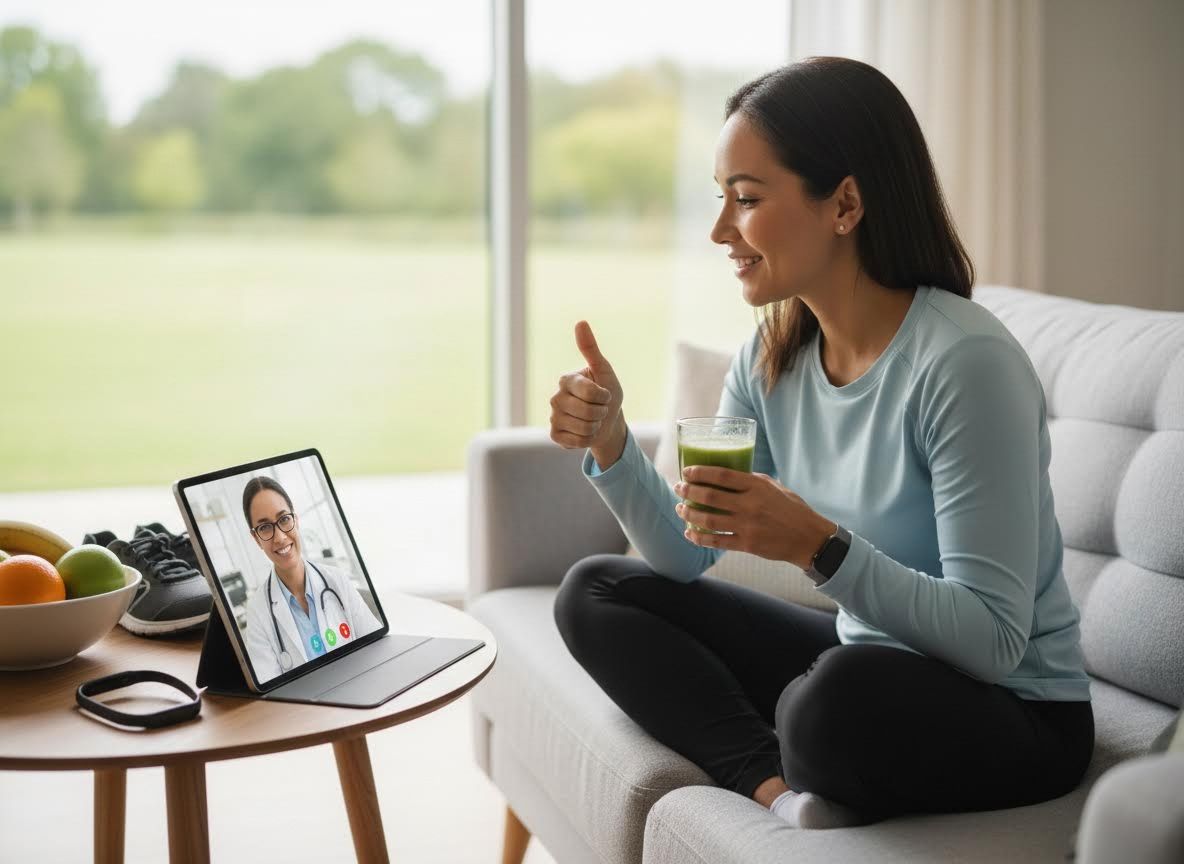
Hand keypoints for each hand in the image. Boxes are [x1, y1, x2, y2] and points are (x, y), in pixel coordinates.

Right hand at [549, 321, 626, 466]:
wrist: (608, 422)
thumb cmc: (607, 394)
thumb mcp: (604, 371)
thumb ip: (591, 349)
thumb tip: (580, 322)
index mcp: (566, 380)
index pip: (590, 392)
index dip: (604, 396)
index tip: (605, 393)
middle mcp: (555, 397)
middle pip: (587, 411)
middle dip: (601, 412)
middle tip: (600, 409)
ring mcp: (553, 417)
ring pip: (583, 427)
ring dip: (595, 426)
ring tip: (593, 420)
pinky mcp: (554, 434)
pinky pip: (576, 441)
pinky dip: (587, 439)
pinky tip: (584, 432)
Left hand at [673, 466, 836, 569]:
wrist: (809, 538)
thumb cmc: (791, 508)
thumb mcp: (774, 487)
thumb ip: (751, 481)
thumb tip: (726, 475)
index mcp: (757, 486)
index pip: (722, 475)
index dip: (700, 472)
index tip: (687, 471)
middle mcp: (751, 505)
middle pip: (710, 497)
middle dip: (689, 492)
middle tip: (678, 488)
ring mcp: (748, 526)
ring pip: (709, 520)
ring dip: (689, 514)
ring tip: (680, 509)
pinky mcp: (747, 544)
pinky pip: (716, 541)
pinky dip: (699, 538)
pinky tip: (689, 533)